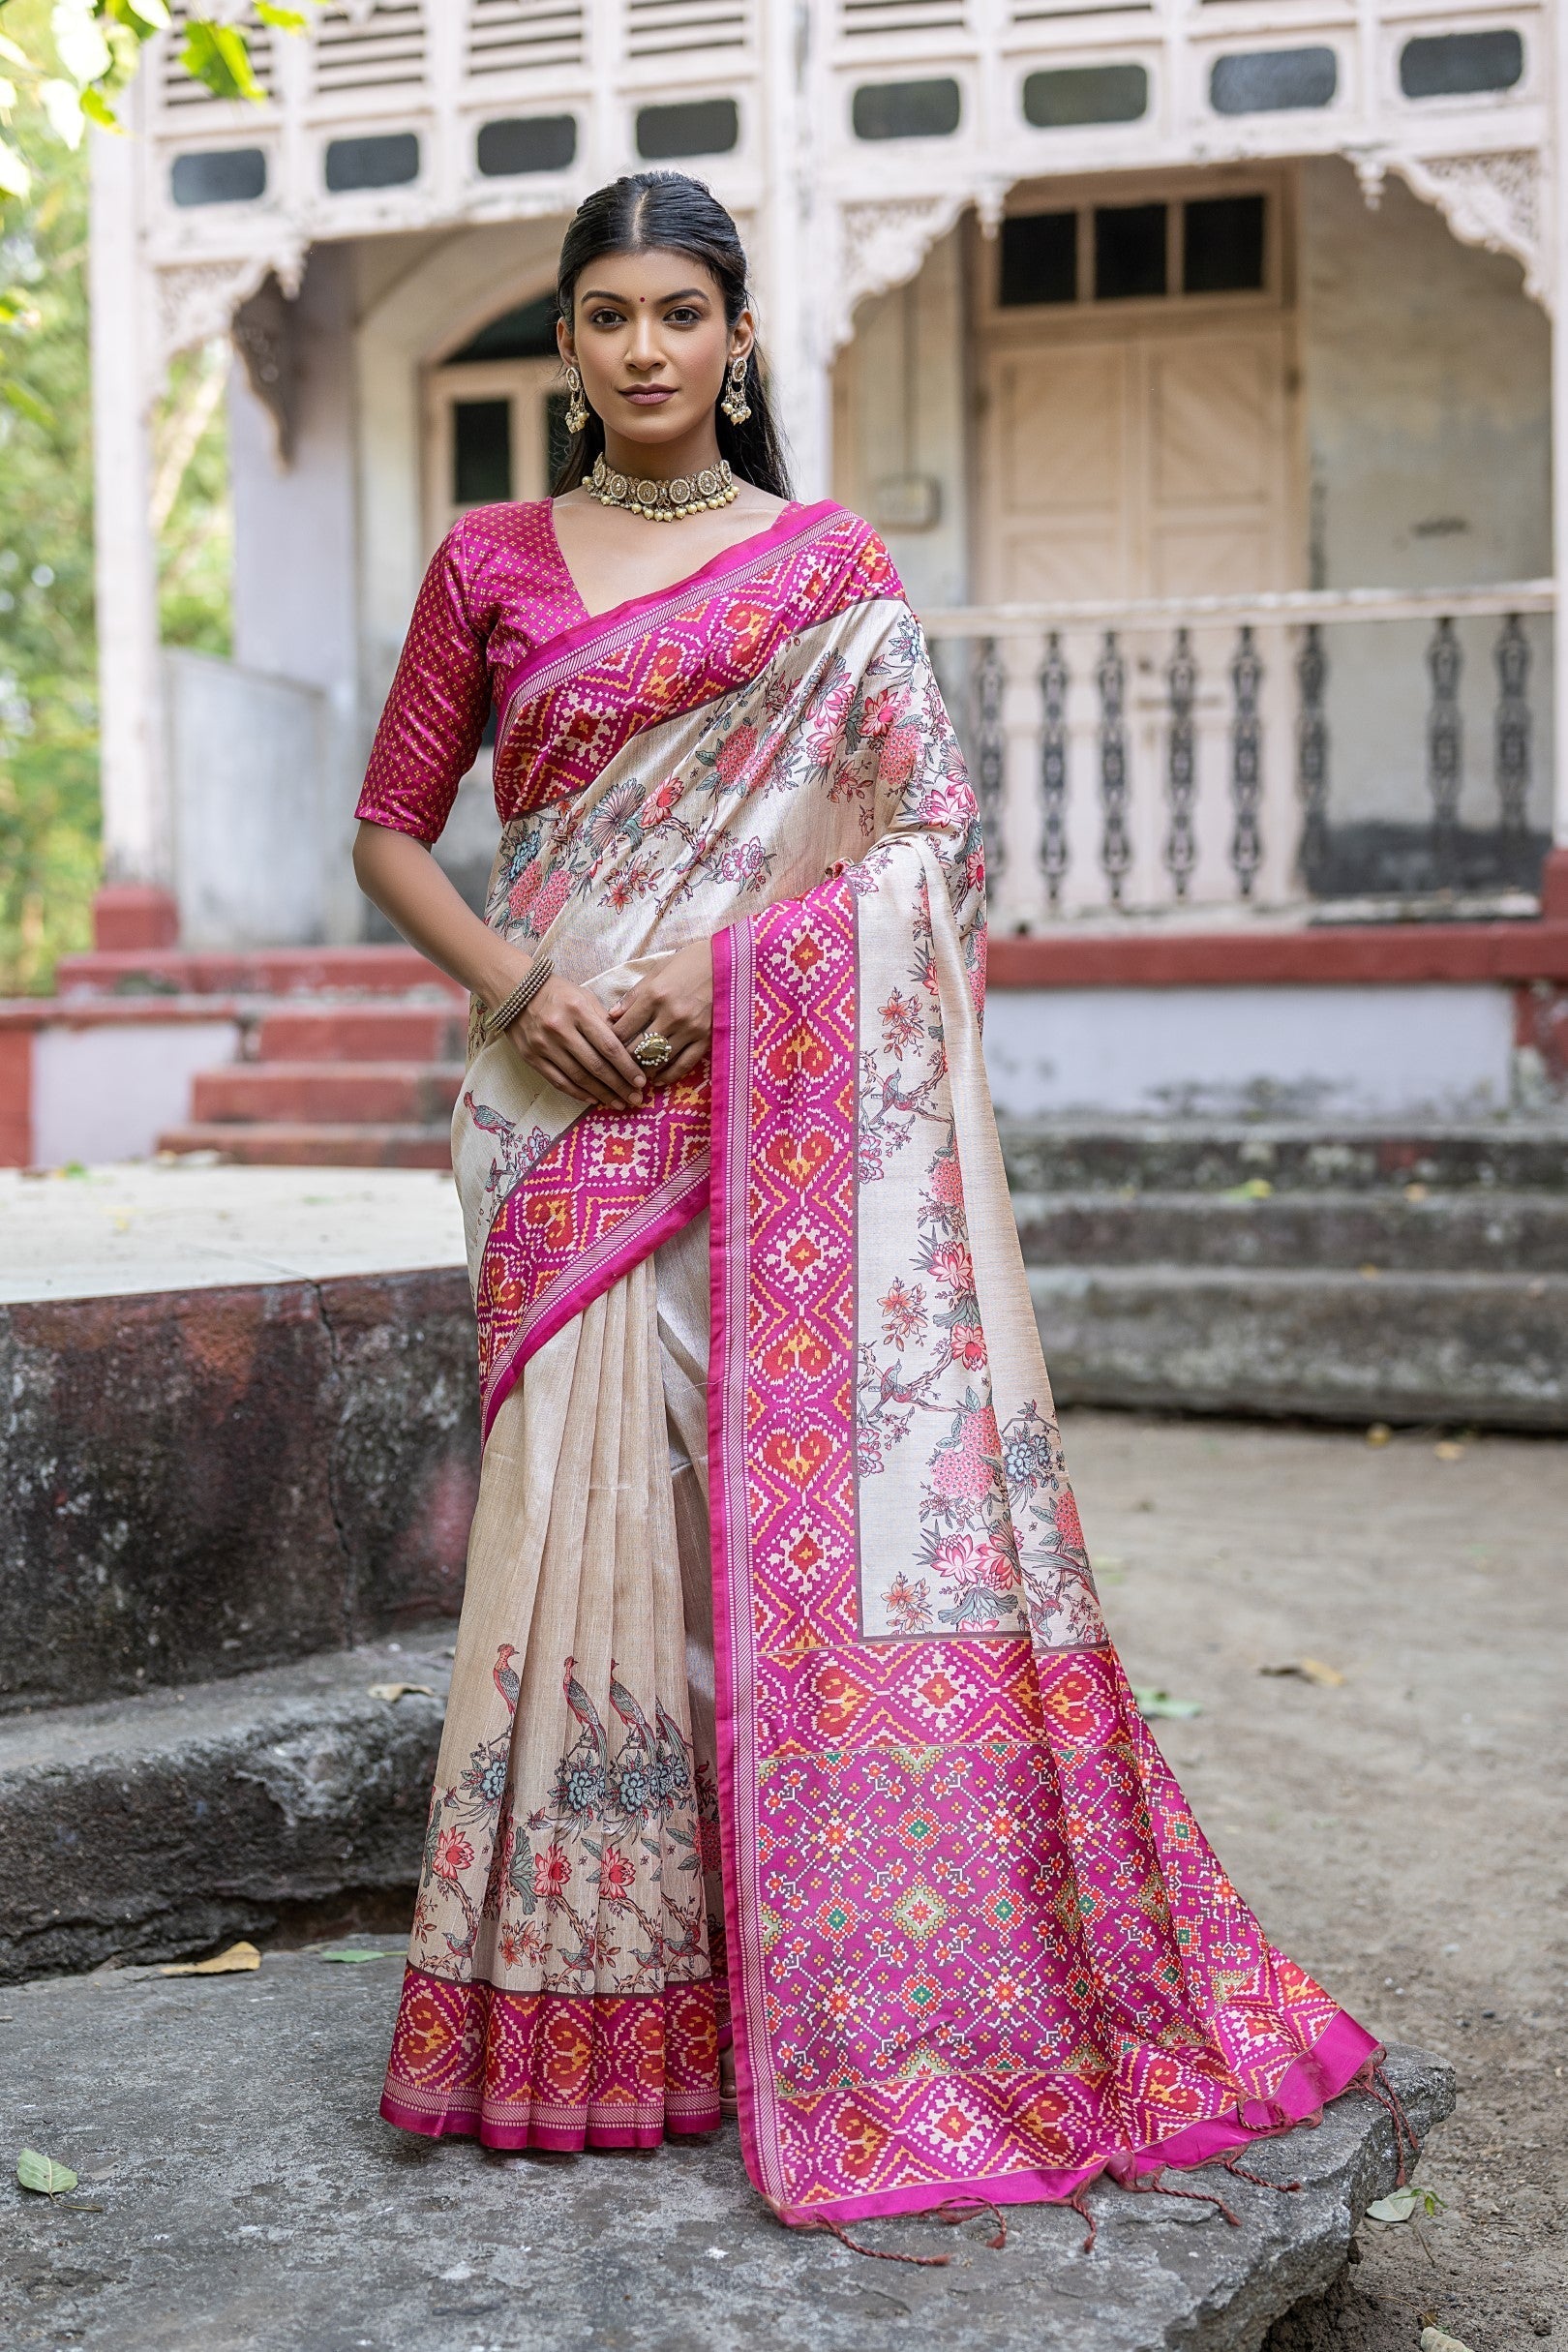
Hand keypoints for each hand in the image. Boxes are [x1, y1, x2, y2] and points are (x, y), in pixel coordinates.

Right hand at [503, 974, 648, 1109]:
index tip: (641, 1081)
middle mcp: (560, 1029)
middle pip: (595, 1065)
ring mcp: (544, 1045)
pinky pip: (559, 1081)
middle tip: (636, 1100)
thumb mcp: (584, 997)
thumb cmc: (557, 993)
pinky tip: (594, 1100)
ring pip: (578, 1077)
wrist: (514, 990)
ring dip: (602, 1094)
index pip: (608, 1045)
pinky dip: (578, 1093)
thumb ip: (605, 1021)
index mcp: (578, 1011)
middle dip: (619, 1086)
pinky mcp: (531, 1057)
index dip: (626, 1067)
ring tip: (619, 1104)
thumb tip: (628, 1048)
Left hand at [608, 939, 712, 1087]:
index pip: (623, 1028)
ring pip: (658, 1059)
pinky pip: (683, 1064)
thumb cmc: (689, 963)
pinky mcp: (705, 1038)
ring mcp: (689, 1028)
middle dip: (623, 1060)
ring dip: (643, 1070)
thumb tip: (612, 1016)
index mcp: (654, 995)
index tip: (606, 1047)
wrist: (727, 963)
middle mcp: (670, 1014)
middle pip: (637, 1048)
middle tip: (616, 1066)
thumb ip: (634, 996)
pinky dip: (668, 1075)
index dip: (611, 1041)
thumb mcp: (657, 971)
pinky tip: (658, 1079)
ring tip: (634, 1074)